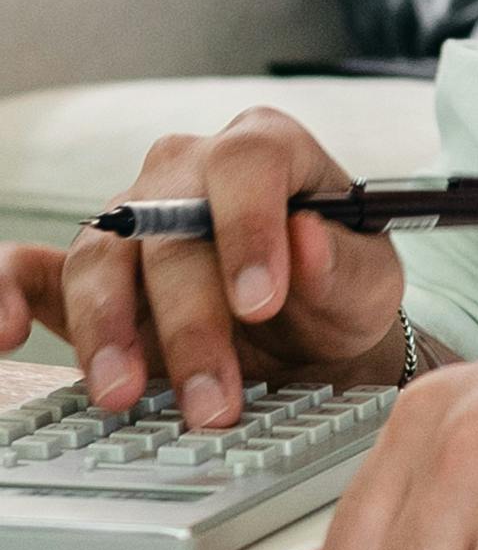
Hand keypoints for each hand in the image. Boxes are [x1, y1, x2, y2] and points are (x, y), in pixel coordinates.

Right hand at [0, 109, 405, 431]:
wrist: (308, 336)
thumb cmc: (337, 293)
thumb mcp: (369, 285)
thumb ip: (344, 264)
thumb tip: (308, 240)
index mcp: (264, 149)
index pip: (247, 164)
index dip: (249, 230)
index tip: (260, 304)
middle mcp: (186, 170)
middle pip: (170, 228)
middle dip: (189, 323)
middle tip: (212, 399)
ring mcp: (128, 217)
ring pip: (100, 256)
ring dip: (109, 332)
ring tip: (126, 395)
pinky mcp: (83, 270)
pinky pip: (26, 269)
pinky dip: (5, 297)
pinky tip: (6, 338)